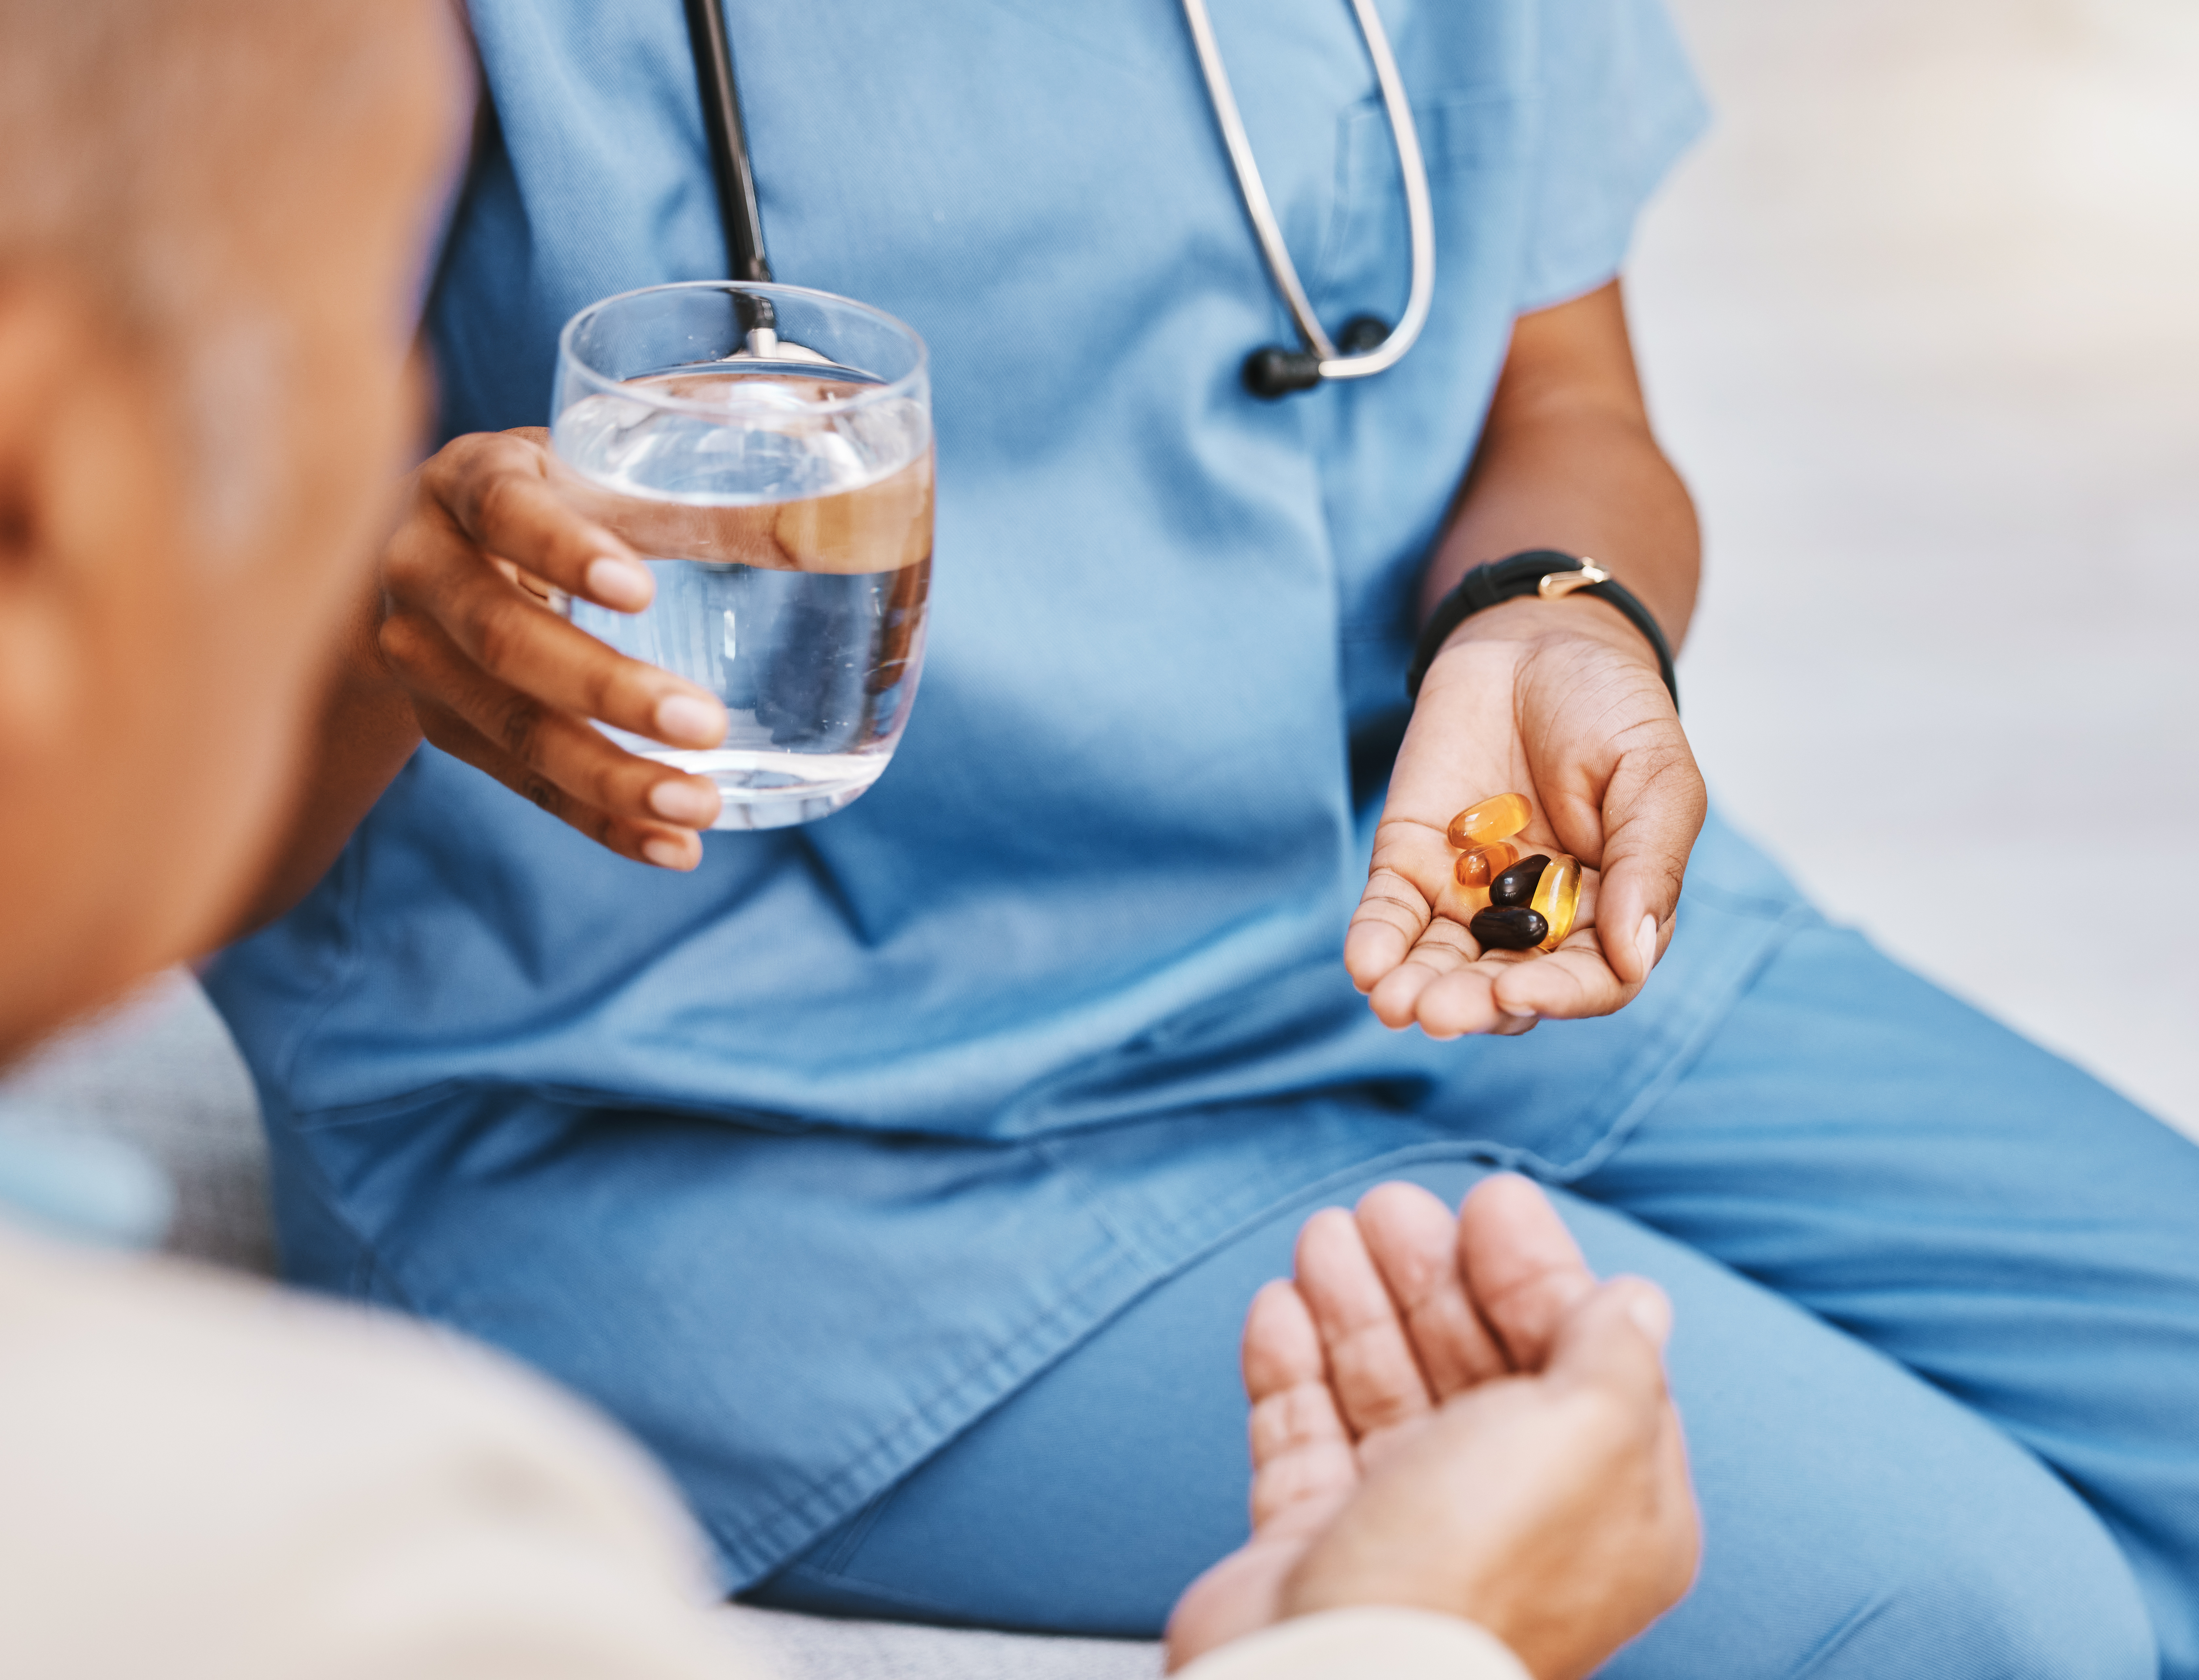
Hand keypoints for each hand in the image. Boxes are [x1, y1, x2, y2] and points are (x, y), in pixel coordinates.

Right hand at [372, 428, 729, 868]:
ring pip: (511, 728)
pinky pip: (521, 782)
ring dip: (608, 778)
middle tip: (707, 726)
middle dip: (606, 691)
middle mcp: (423, 570)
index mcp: (469, 481)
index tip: (638, 589)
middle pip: (506, 641)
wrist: (432, 556)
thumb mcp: (609, 481)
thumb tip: (851, 528)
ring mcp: (421, 657)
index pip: (505, 510)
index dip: (564, 550)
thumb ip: (706, 506)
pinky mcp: (443, 726)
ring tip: (696, 806)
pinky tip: (671, 848)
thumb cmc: (553, 500)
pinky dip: (598, 820)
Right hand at [1165, 1175, 1698, 1679]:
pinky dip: (1292, 1366)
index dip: (1534, 1272)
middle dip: (1430, 1277)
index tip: (1488, 1200)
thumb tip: (1636, 1301)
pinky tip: (1279, 1307)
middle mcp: (1508, 1518)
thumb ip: (1617, 1359)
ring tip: (1325, 1235)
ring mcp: (1405, 1532)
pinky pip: (1304, 1435)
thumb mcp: (1586, 1436)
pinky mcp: (1314, 1544)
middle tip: (1387, 1207)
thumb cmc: (1470, 1566)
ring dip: (1354, 1305)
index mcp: (1602, 1506)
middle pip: (1471, 1367)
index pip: (1577, 1360)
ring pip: (1381, 1391)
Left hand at [1343, 597, 1704, 1036]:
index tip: (1517, 994)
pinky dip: (1376, 940)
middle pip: (1507, 983)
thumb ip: (1648, 862)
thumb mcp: (1654, 775)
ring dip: (1417, 987)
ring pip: (1443, 960)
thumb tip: (1636, 953)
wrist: (1538, 641)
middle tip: (1437, 1013)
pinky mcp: (1413, 861)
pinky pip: (1392, 912)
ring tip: (1392, 1003)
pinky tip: (1364, 965)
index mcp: (1611, 908)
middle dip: (1471, 1003)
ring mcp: (1470, 894)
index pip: (1590, 978)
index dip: (1556, 996)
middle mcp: (1538, 919)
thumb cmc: (1611, 708)